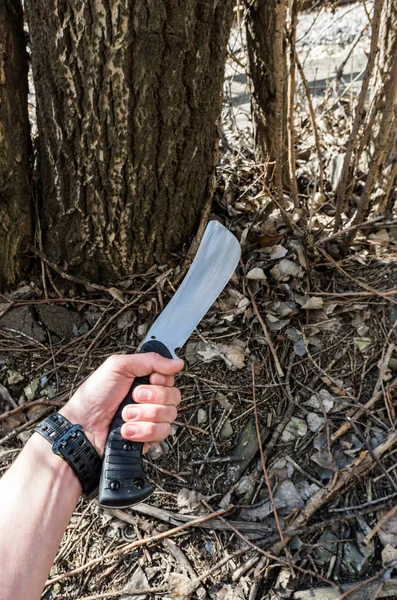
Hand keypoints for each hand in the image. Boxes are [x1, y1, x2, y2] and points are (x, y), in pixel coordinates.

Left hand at [59, 353, 183, 454]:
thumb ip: (150, 360)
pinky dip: (142, 431)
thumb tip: (177, 362)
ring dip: (143, 415)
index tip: (149, 380)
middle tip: (133, 397)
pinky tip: (127, 430)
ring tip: (124, 416)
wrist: (83, 426)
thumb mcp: (118, 366)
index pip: (170, 378)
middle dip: (151, 397)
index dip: (161, 380)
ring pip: (169, 415)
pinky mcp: (149, 438)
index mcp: (144, 380)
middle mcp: (151, 399)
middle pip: (174, 396)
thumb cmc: (94, 396)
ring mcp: (151, 419)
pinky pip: (162, 432)